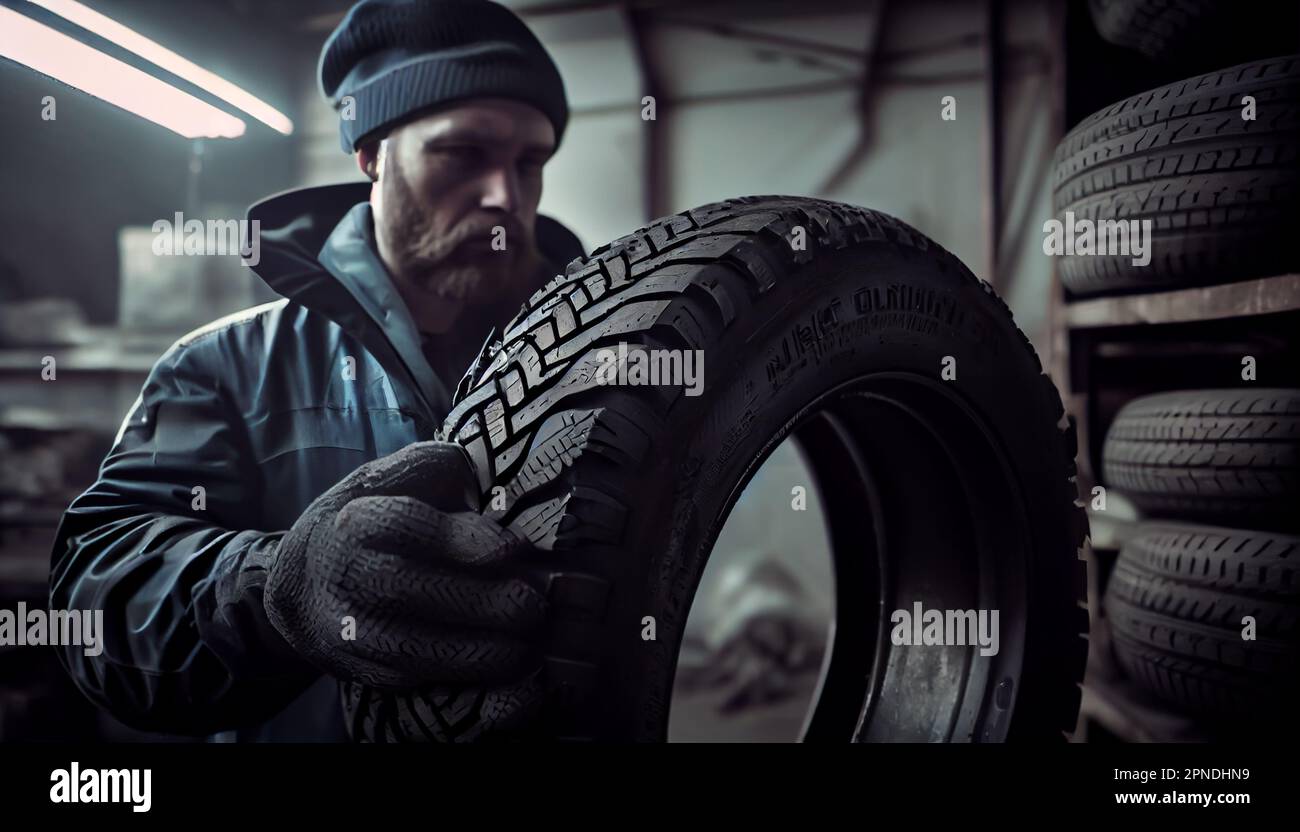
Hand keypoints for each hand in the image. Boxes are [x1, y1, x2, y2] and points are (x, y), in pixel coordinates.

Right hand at [264, 441, 545, 689]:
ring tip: (531, 648)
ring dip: (485, 653)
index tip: (514, 549)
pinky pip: (421, 683)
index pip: (407, 527)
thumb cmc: (367, 522)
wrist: (301, 586)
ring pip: (420, 650)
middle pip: (416, 592)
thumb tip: (486, 483)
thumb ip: (435, 469)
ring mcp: (352, 631)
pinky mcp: (366, 672)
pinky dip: (470, 683)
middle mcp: (348, 577)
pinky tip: (511, 676)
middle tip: (535, 605)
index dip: (465, 540)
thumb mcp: (389, 480)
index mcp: (358, 521)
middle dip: (485, 603)